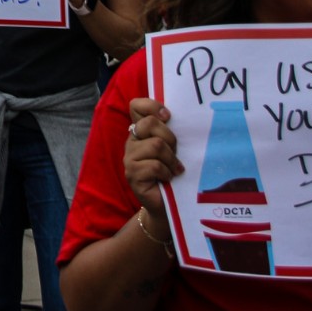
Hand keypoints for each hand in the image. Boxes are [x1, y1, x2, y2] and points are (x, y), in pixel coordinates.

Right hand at [125, 99, 183, 226]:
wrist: (168, 204)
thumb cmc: (173, 173)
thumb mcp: (174, 149)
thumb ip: (170, 133)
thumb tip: (183, 118)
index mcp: (141, 131)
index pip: (136, 106)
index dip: (152, 106)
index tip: (168, 116)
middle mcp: (132, 141)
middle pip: (149, 123)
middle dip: (170, 138)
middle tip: (175, 153)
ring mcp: (129, 157)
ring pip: (155, 145)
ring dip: (171, 159)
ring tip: (174, 169)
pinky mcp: (132, 174)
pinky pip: (154, 165)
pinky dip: (167, 172)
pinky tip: (168, 179)